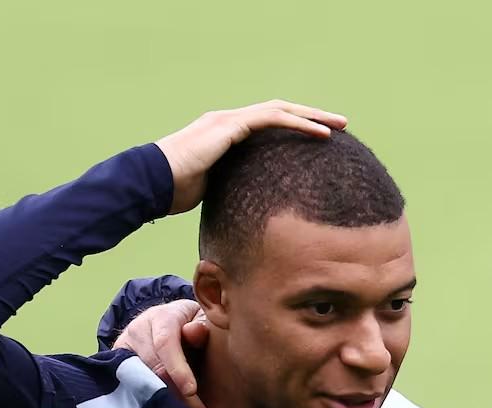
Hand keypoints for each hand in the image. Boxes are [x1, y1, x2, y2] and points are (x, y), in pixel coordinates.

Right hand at [114, 299, 211, 407]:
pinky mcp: (116, 362)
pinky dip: (146, 401)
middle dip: (176, 393)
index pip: (165, 343)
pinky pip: (128, 386)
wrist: (171, 324)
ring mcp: (124, 346)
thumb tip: (194, 331)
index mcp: (161, 316)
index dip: (178, 369)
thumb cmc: (194, 325)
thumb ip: (202, 326)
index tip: (192, 391)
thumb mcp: (204, 320)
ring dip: (163, 401)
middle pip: (152, 366)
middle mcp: (138, 329)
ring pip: (139, 379)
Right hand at [155, 100, 347, 214]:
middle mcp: (229, 121)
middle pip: (279, 112)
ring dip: (312, 117)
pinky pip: (272, 120)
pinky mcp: (230, 126)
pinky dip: (298, 124)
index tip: (320, 138)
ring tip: (339, 126)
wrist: (151, 183)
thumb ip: (232, 190)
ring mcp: (229, 120)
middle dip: (311, 117)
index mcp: (226, 134)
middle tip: (340, 125)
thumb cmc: (174, 192)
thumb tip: (250, 211)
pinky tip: (321, 134)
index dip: (295, 128)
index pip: (268, 125)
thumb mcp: (214, 190)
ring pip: (280, 111)